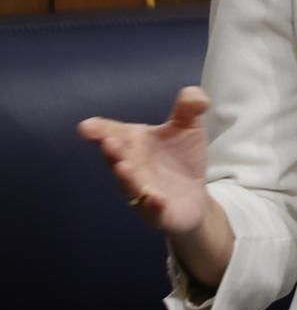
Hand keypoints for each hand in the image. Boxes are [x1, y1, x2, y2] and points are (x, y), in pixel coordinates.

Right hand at [77, 86, 211, 235]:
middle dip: (113, 151)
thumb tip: (196, 95)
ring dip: (125, 178)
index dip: (98, 130)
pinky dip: (152, 206)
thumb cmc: (182, 156)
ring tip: (123, 167)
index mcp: (133, 144)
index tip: (86, 127)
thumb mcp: (189, 127)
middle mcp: (131, 168)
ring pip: (130, 187)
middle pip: (117, 159)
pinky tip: (155, 199)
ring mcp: (142, 192)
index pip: (111, 134)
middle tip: (108, 142)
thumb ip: (189, 107)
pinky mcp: (159, 213)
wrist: (195, 196)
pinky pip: (153, 212)